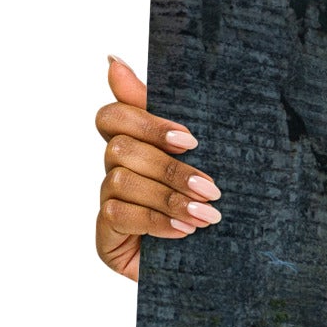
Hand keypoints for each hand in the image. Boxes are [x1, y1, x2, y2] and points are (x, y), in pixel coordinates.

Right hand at [94, 55, 222, 280]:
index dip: (146, 122)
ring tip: (207, 216)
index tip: (189, 139)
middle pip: (121, 148)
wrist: (220, 266)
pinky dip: (155, 221)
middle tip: (212, 188)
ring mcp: (108, 202)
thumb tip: (113, 59)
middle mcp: (115, 170)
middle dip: (171, 168)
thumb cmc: (211, 206)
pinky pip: (118, 215)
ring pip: (122, 181)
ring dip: (169, 198)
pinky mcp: (105, 235)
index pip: (113, 116)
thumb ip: (169, 114)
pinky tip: (184, 232)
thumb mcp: (204, 158)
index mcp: (136, 145)